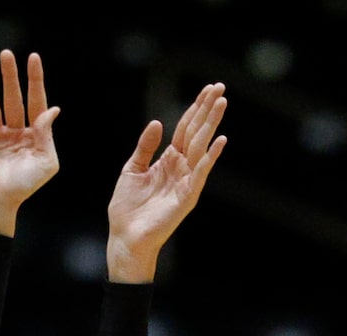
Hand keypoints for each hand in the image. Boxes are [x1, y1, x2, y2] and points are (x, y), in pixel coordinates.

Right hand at [0, 50, 58, 234]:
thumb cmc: (22, 189)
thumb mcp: (45, 163)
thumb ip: (47, 135)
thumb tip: (52, 109)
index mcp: (33, 136)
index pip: (35, 102)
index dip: (34, 80)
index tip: (33, 58)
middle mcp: (14, 133)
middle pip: (12, 98)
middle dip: (10, 76)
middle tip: (6, 54)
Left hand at [106, 82, 227, 282]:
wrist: (125, 237)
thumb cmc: (127, 208)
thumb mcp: (132, 169)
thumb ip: (145, 146)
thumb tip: (157, 122)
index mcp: (168, 159)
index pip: (185, 128)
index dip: (195, 108)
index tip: (208, 88)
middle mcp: (181, 167)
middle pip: (196, 132)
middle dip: (207, 109)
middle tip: (220, 87)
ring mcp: (186, 180)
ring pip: (201, 146)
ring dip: (212, 124)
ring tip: (221, 102)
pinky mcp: (188, 196)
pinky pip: (201, 173)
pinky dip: (210, 157)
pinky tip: (220, 140)